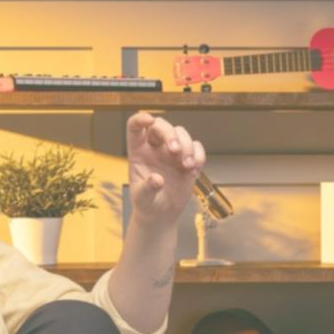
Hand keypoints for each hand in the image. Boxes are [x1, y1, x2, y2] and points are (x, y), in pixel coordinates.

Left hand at [126, 111, 204, 226]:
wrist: (162, 214)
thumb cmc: (147, 204)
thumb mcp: (143, 199)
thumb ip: (147, 189)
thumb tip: (157, 179)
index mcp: (137, 152)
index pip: (135, 128)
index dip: (140, 119)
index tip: (149, 120)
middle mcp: (154, 147)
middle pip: (161, 126)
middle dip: (170, 134)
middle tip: (176, 151)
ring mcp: (171, 152)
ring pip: (181, 133)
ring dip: (187, 146)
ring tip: (187, 166)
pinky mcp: (187, 158)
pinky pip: (196, 146)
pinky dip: (198, 155)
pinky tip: (194, 170)